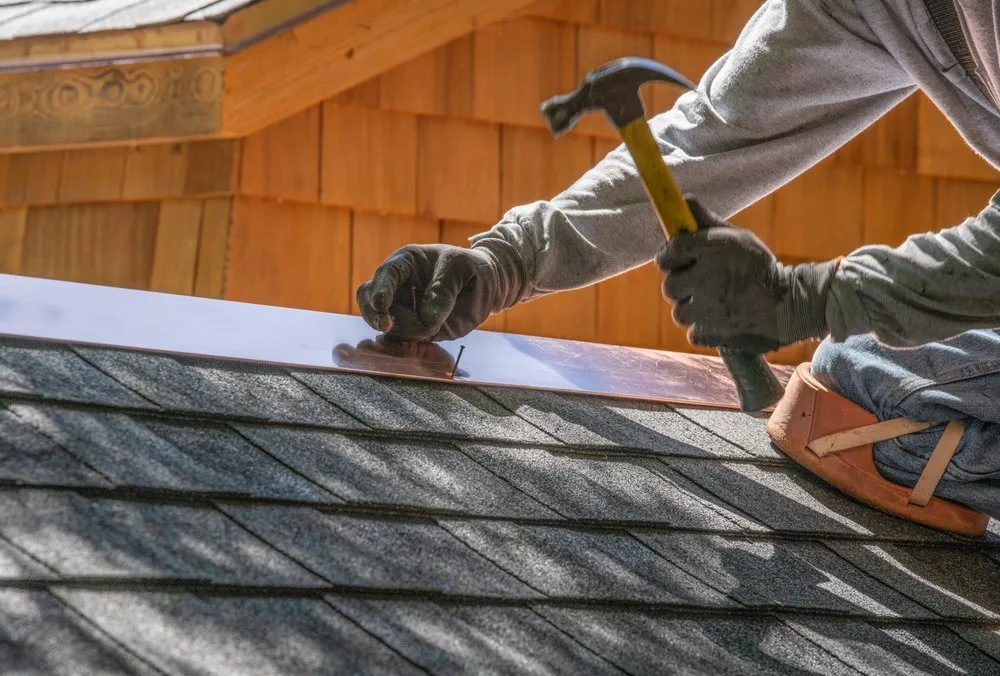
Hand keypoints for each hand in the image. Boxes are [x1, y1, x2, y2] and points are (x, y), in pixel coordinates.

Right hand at [356, 240, 524, 341]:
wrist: (488, 286)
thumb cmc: (472, 268)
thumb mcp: (462, 268)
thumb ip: (444, 289)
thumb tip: (426, 318)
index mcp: (406, 263)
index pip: (385, 275)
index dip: (380, 289)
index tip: (381, 305)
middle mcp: (398, 286)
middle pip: (369, 300)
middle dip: (374, 314)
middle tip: (387, 325)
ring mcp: (403, 309)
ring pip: (385, 324)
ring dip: (404, 331)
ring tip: (433, 328)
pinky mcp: (413, 329)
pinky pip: (399, 340)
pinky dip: (404, 345)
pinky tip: (420, 342)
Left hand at [657, 198, 837, 352]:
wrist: (789, 303)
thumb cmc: (759, 267)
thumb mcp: (737, 238)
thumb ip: (706, 222)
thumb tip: (684, 200)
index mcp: (711, 249)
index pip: (669, 252)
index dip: (670, 257)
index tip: (677, 260)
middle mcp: (706, 277)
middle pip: (669, 286)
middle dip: (681, 286)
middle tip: (701, 285)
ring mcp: (707, 308)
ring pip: (679, 312)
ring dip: (693, 309)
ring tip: (716, 303)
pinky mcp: (711, 332)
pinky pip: (692, 332)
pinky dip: (704, 329)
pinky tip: (722, 319)